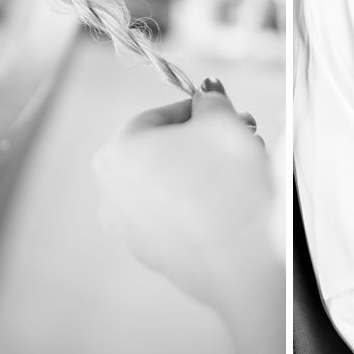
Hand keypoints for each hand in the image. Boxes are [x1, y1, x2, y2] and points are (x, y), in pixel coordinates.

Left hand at [92, 79, 274, 309]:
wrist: (242, 260)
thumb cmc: (227, 181)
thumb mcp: (222, 121)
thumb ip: (211, 100)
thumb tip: (207, 94)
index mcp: (117, 151)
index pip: (159, 115)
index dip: (199, 110)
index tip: (228, 113)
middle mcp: (110, 191)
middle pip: (162, 150)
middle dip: (202, 142)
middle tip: (240, 139)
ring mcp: (127, 229)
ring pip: (167, 183)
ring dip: (201, 170)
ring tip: (239, 170)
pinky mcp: (150, 256)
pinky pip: (172, 215)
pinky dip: (195, 204)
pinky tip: (227, 203)